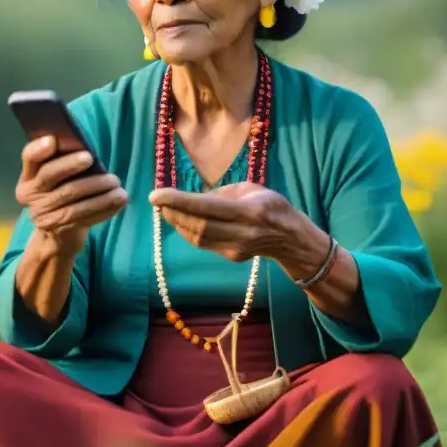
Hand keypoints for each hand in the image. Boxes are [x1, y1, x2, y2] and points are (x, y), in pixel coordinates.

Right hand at [15, 136, 127, 254]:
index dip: (38, 149)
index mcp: (28, 177)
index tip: (53, 140)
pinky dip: (105, 207)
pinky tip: (120, 201)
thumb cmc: (64, 194)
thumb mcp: (58, 180)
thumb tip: (87, 149)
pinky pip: (84, 216)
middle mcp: (30, 195)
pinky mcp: (60, 230)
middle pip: (49, 176)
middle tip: (91, 157)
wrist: (60, 234)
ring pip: (70, 198)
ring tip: (117, 184)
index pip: (29, 158)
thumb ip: (65, 163)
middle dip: (71, 164)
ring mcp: (42, 215)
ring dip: (97, 189)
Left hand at [148, 182, 290, 262]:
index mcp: (249, 211)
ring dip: (177, 223)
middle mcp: (242, 232)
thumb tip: (192, 199)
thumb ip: (220, 193)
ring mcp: (236, 248)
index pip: (206, 207)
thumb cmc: (270, 205)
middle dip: (173, 213)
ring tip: (166, 209)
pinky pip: (202, 244)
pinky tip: (180, 221)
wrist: (290, 238)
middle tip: (158, 201)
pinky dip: (187, 232)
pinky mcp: (231, 257)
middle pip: (198, 226)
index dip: (178, 201)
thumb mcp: (250, 188)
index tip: (156, 195)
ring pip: (197, 238)